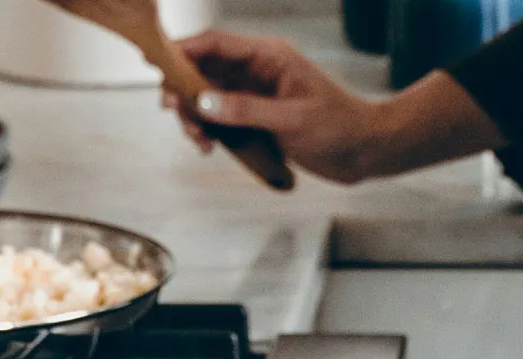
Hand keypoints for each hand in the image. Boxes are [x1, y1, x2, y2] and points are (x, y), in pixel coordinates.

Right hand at [165, 30, 383, 183]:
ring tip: (200, 141)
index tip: (157, 64)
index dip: (183, 51)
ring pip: (207, 97)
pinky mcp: (255, 117)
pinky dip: (209, 131)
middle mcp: (257, 71)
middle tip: (174, 112)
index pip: (216, 43)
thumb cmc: (340, 127)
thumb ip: (246, 110)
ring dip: (195, 117)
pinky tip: (211, 147)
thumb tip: (205, 103)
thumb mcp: (292, 119)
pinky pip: (220, 118)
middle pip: (203, 70)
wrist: (364, 151)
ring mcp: (254, 94)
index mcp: (268, 56)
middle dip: (184, 91)